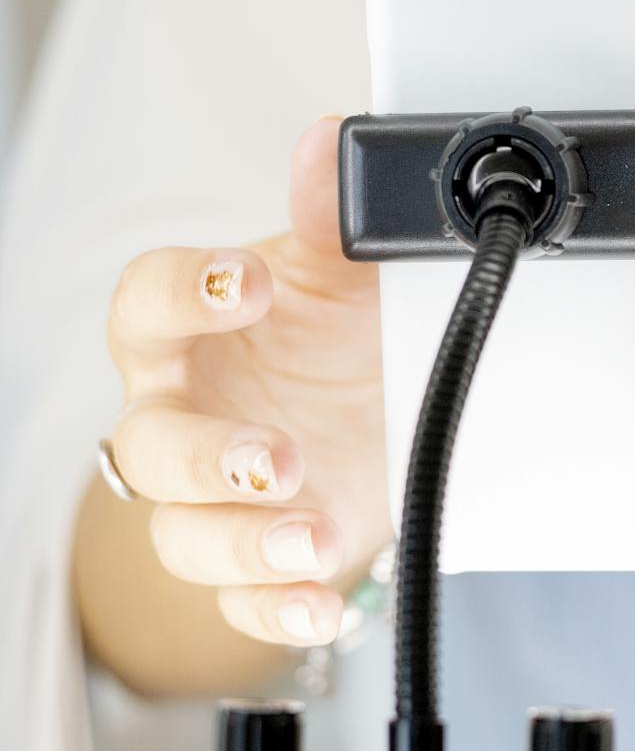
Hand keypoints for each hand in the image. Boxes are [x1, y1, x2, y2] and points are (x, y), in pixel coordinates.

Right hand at [104, 117, 391, 647]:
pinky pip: (239, 605)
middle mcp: (184, 416)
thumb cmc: (330, 335)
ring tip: (311, 533)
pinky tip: (320, 600)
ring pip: (182, 535)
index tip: (251, 282)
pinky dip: (276, 609)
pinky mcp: (254, 562)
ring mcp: (213, 498)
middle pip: (148, 445)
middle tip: (277, 456)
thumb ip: (329, 219)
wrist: (374, 414)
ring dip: (243, 544)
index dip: (185, 293)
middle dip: (207, 457)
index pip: (144, 306)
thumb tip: (331, 141)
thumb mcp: (340, 275)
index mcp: (187, 334)